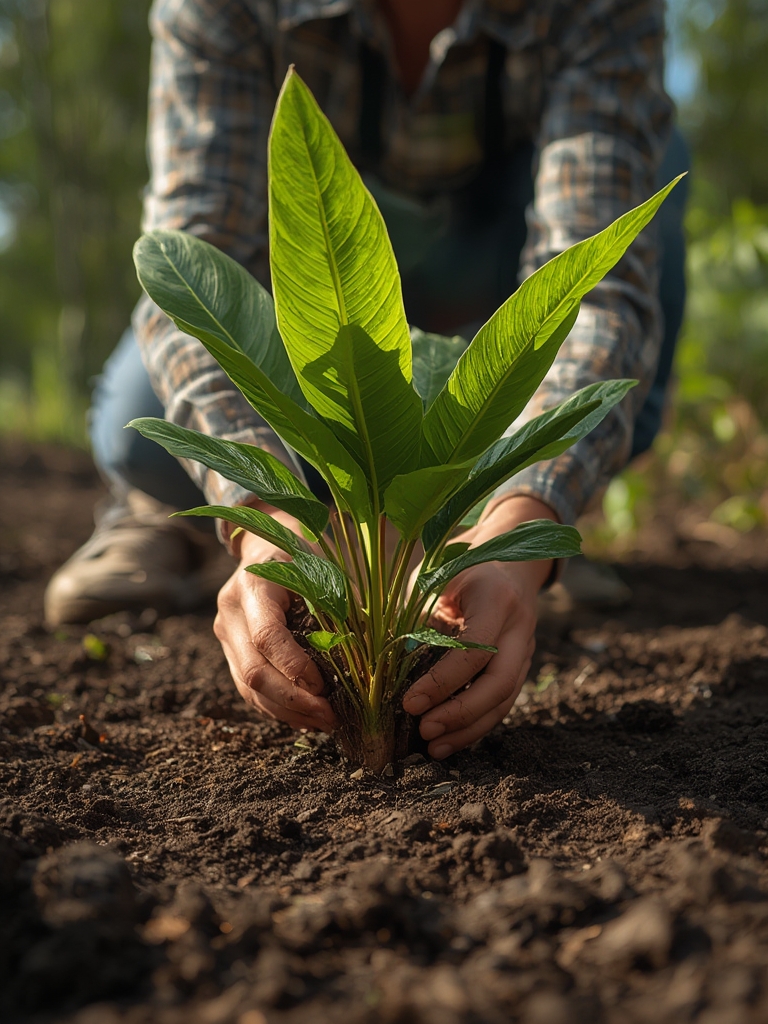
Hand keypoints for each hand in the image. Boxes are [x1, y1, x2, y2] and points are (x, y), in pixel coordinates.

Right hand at [214, 517, 337, 732]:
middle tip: (330, 717)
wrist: (265, 543)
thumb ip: (341, 608)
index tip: (325, 688)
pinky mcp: (230, 650)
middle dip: (292, 701)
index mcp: (253, 585)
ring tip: (324, 722)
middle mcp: (231, 611)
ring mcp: (226, 633)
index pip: (267, 637)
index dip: (294, 668)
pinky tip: (305, 716)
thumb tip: (368, 657)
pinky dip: (277, 707)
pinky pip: (248, 689)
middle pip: (252, 671)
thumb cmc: (304, 554)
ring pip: (247, 687)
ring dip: (286, 711)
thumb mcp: (324, 570)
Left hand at [402, 495, 556, 758]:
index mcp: (496, 599)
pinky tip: (449, 740)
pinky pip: (502, 703)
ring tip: (434, 748)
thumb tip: (384, 667)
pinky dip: (475, 725)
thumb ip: (418, 618)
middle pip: (499, 684)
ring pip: (504, 700)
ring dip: (468, 729)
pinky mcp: (520, 667)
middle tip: (424, 731)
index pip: (474, 651)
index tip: (409, 703)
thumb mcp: (435, 580)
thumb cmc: (458, 569)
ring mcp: (525, 650)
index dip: (441, 682)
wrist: (507, 565)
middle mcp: (519, 628)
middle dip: (460, 714)